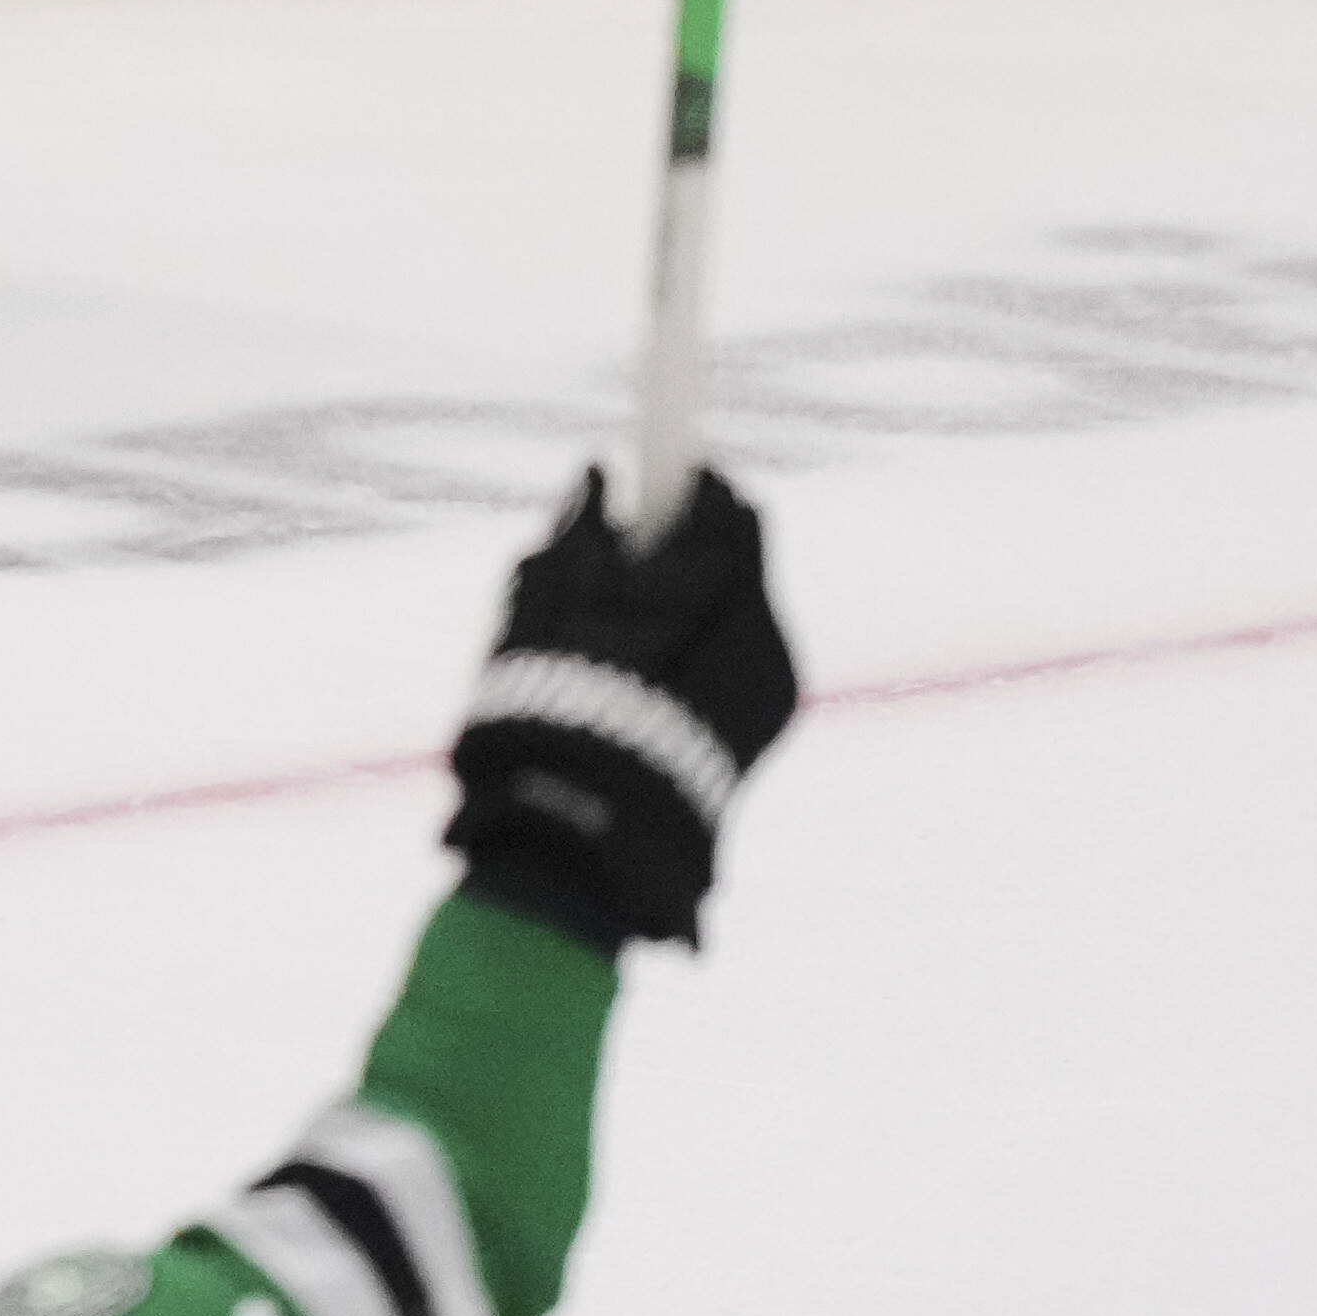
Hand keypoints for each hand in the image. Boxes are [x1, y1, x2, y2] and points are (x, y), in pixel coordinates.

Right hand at [447, 466, 792, 951]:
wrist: (589, 843)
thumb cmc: (554, 716)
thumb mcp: (543, 609)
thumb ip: (578, 535)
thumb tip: (598, 475)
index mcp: (726, 600)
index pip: (723, 503)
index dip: (682, 481)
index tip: (646, 472)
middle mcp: (767, 640)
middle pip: (731, 554)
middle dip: (675, 549)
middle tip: (604, 573)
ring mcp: (773, 689)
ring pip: (730, 606)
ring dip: (682, 603)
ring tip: (608, 646)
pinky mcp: (764, 727)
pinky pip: (732, 655)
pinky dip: (691, 649)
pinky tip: (634, 685)